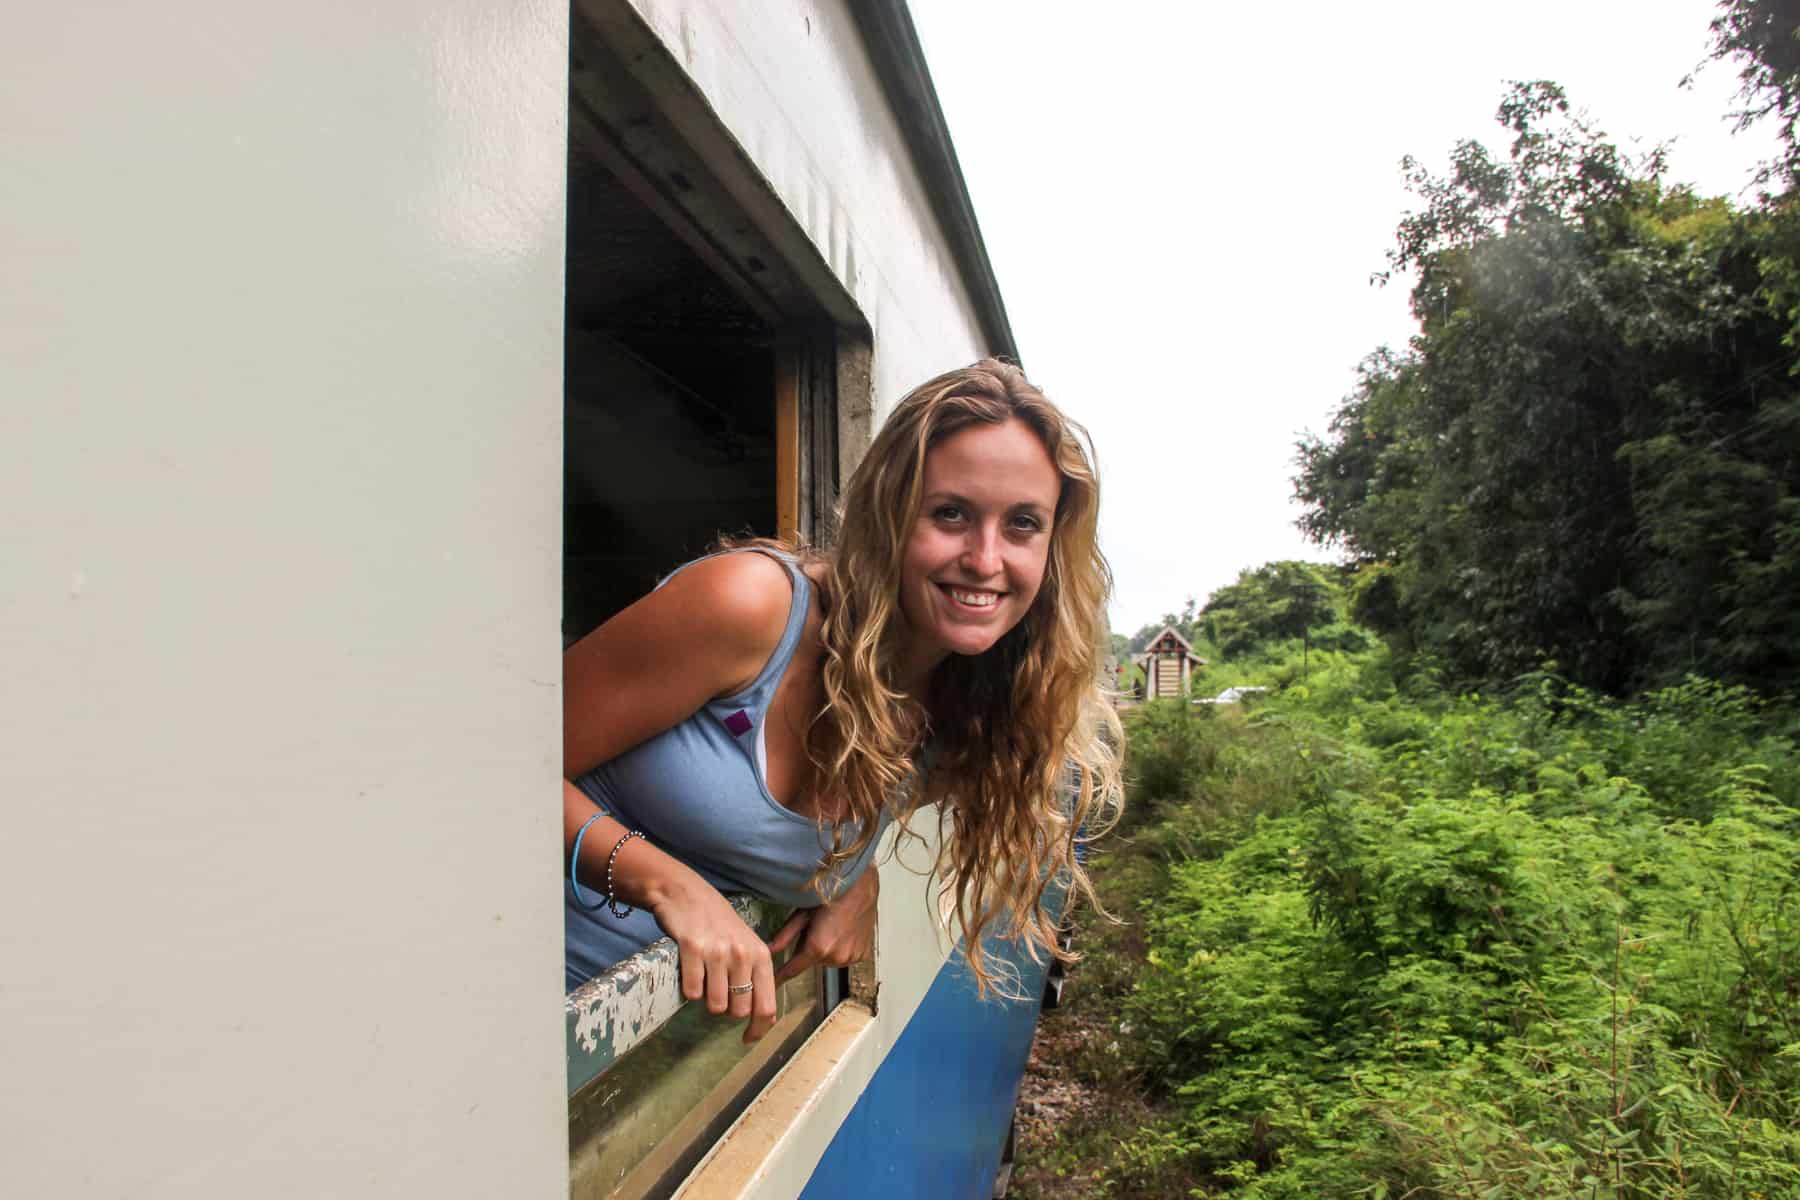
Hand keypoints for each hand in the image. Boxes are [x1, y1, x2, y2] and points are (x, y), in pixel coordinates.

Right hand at [650, 874, 778, 1042]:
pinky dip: (690, 989)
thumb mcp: (747, 945)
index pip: (766, 1006)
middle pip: (739, 1011)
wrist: (686, 894)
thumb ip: (758, 977)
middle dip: (727, 1010)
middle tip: (718, 991)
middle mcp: (742, 954)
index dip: (758, 1029)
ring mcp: (717, 952)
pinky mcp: (692, 949)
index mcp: (761, 955)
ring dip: (708, 1000)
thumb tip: (766, 1017)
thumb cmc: (719, 923)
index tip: (748, 1039)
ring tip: (705, 979)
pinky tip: (690, 971)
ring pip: (716, 1005)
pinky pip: (692, 992)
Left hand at [769, 865, 878, 983]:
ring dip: (826, 949)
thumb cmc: (830, 893)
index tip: (771, 986)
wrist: (860, 885)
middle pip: (812, 962)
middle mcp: (835, 957)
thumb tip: (769, 950)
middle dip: (809, 949)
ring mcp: (851, 957)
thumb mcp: (802, 913)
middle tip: (815, 927)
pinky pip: (845, 957)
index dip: (780, 977)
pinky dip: (841, 948)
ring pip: (829, 960)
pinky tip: (844, 930)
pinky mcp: (862, 955)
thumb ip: (785, 935)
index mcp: (818, 947)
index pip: (792, 970)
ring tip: (832, 926)